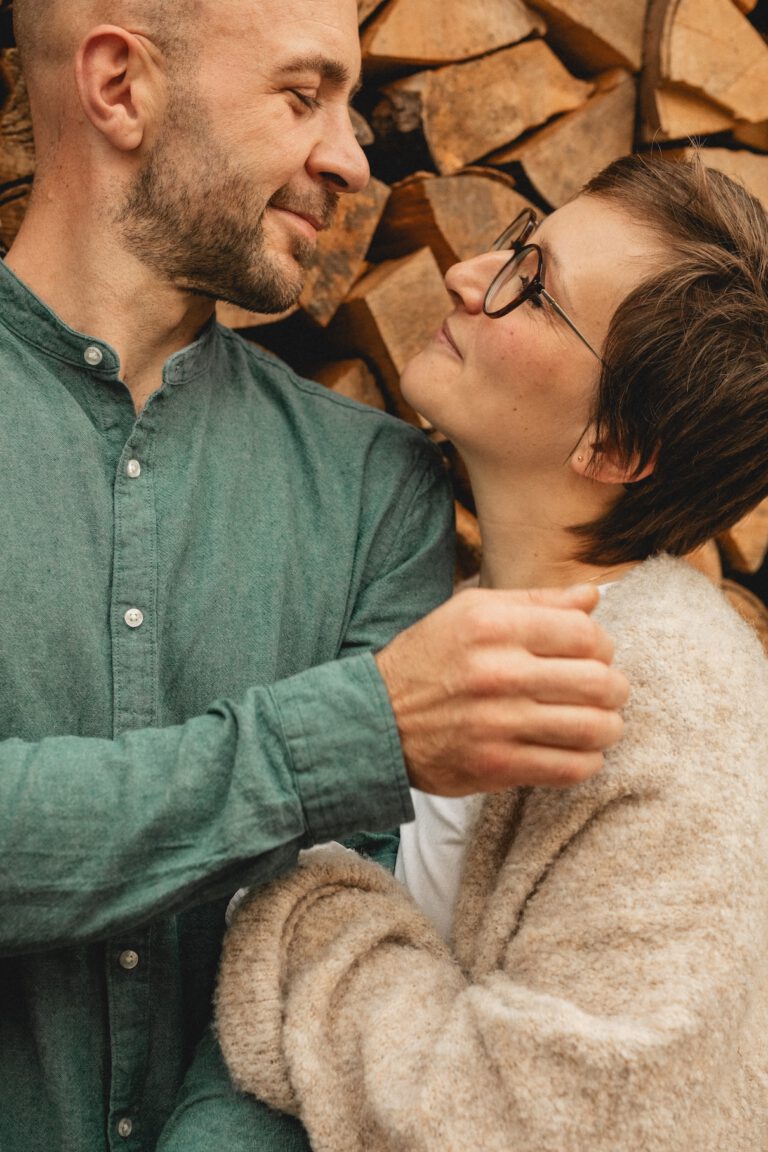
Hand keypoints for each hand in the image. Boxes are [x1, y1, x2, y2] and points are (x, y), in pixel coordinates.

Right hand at [375, 584, 628, 793]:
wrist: (375, 720)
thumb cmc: (429, 659)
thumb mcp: (471, 612)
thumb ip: (536, 602)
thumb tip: (593, 596)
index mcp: (493, 625)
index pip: (584, 632)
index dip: (602, 644)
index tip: (594, 655)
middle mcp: (498, 672)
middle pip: (599, 681)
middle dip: (615, 688)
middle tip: (607, 692)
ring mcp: (498, 722)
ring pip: (594, 728)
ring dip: (608, 726)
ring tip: (600, 722)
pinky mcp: (496, 765)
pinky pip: (572, 767)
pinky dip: (587, 760)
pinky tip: (576, 750)